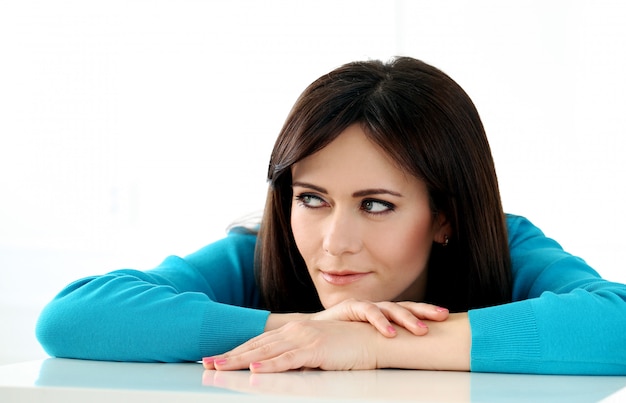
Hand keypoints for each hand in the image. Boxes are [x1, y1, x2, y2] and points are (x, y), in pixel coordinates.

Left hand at [203, 320, 382, 371]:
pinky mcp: (315, 350)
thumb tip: (284, 367)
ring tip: (220, 368)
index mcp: (294, 331)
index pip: (260, 343)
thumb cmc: (349, 346)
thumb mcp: (318, 350)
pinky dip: (269, 365)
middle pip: (256, 346)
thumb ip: (300, 356)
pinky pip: (287, 360)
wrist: (373, 338)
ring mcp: (303, 339)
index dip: (237, 351)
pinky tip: (254, 368)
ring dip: (240, 361)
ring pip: (265, 352)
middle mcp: (295, 331)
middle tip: (208, 364)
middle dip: (230, 356)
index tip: (218, 359)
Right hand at [310, 299, 448, 336]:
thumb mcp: (369, 341)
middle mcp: (377, 308)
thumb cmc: (342, 338)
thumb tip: (415, 353)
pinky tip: (390, 332)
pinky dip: (380, 321)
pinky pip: (368, 311)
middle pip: (405, 305)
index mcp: (384, 315)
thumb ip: (387, 342)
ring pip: (390, 308)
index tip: (447, 317)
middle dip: (425, 310)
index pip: (409, 310)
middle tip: (442, 316)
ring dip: (407, 318)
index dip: (427, 311)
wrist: (312, 333)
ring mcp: (364, 306)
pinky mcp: (350, 307)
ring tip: (421, 330)